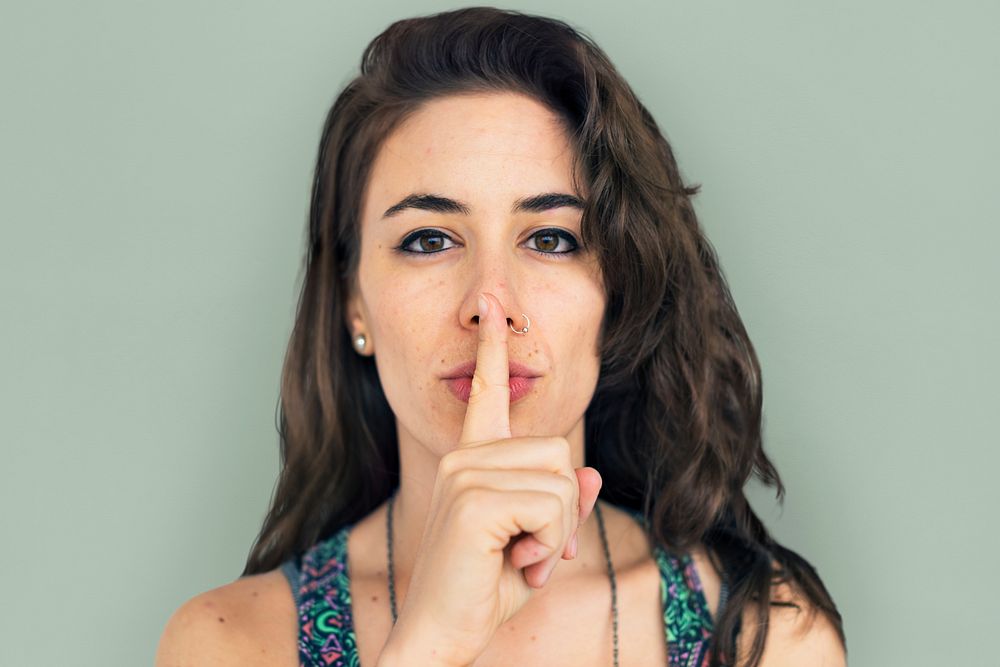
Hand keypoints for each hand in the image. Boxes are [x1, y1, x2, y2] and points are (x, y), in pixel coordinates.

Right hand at [380, 292, 602, 666]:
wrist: (442, 635)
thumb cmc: (483, 591)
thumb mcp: (535, 544)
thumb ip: (560, 505)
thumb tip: (588, 473)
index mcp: (473, 459)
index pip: (489, 392)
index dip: (495, 349)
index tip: (492, 304)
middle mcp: (465, 455)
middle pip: (560, 451)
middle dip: (562, 511)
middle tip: (529, 551)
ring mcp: (464, 472)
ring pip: (561, 481)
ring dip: (554, 532)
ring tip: (517, 559)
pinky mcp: (472, 498)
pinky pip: (551, 507)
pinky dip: (546, 545)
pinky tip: (513, 564)